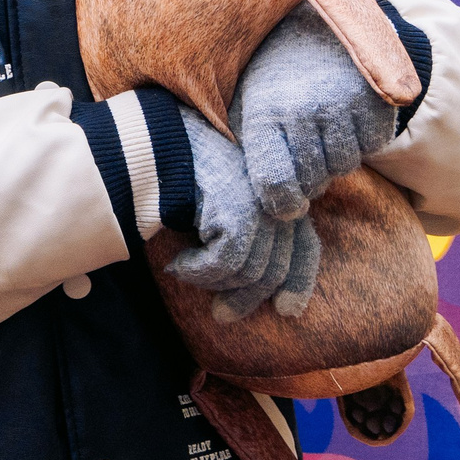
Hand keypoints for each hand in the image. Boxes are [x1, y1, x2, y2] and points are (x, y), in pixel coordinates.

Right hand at [165, 108, 317, 320]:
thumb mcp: (221, 199)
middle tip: (222, 316)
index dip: (299, 282)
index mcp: (281, 194)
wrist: (153, 143)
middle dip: (249, 298)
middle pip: (277, 266)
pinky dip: (197, 272)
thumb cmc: (181, 169)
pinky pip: (225, 264)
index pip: (306, 246)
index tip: (287, 311)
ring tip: (183, 271)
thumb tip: (258, 283)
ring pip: (249, 271)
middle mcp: (278, 200)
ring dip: (212, 282)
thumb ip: (245, 226)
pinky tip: (177, 265)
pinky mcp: (238, 214)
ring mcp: (262, 207)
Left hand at [233, 4, 396, 218]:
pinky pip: (374, 145)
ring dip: (334, 160)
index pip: (275, 182)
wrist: (316, 16)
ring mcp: (344, 103)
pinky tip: (344, 118)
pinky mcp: (377, 98)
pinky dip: (362, 140)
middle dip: (308, 180)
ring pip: (345, 165)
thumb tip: (252, 205)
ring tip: (319, 133)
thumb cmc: (271, 71)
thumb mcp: (244, 102)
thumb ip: (246, 147)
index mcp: (263, 112)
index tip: (286, 207)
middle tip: (302, 159)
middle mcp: (304, 109)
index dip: (282, 205)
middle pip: (314, 180)